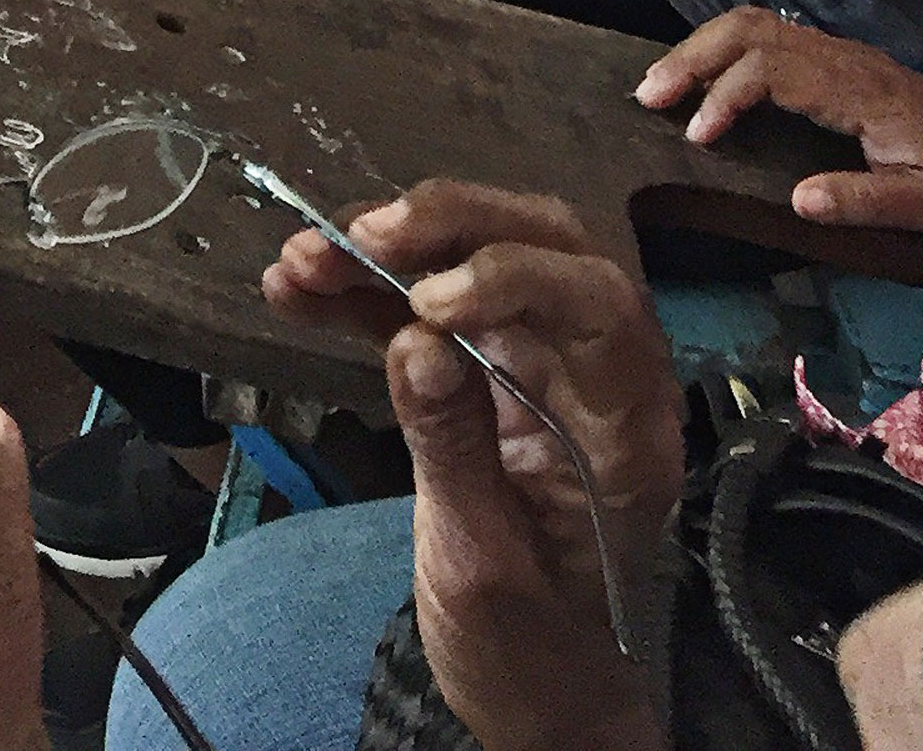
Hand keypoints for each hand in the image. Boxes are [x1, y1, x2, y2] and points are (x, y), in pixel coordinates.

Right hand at [263, 183, 679, 750]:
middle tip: (358, 235)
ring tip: (301, 257)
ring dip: (388, 250)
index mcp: (626, 427)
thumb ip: (456, 451)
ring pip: (480, 260)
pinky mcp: (486, 377)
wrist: (537, 699)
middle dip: (449, 223)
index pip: (597, 304)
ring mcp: (542, 369)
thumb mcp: (485, 569)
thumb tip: (416, 339)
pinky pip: (427, 311)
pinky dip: (363, 293)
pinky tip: (296, 287)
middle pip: (545, 246)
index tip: (423, 304)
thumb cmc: (531, 652)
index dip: (513, 276)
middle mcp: (595, 376)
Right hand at [635, 9, 922, 248]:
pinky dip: (723, 48)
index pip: (773, 69)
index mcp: (860, 90)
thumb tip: (796, 200)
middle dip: (693, 55)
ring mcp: (838, 53)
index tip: (698, 136)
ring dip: (701, 47)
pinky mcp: (835, 60)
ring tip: (660, 84)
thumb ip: (865, 202)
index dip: (727, 96)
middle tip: (648, 94)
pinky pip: (767, 35)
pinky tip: (703, 77)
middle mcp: (842, 58)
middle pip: (751, 29)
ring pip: (755, 23)